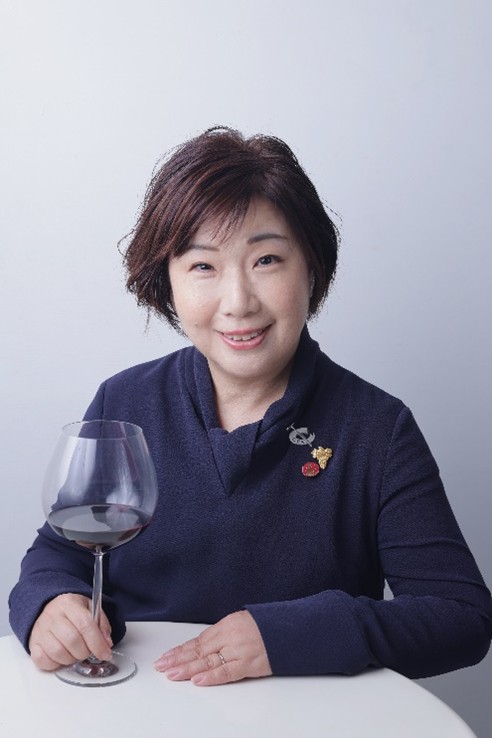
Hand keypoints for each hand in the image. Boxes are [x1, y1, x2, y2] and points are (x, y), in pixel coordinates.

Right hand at [28, 593, 112, 670]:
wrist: (48, 609)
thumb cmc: (71, 611)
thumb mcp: (90, 609)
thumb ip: (102, 625)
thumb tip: (106, 644)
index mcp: (69, 603)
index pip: (85, 625)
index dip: (97, 643)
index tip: (105, 654)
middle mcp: (52, 615)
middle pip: (72, 640)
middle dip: (85, 652)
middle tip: (88, 651)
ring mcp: (40, 630)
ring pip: (58, 652)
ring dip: (71, 659)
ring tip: (74, 653)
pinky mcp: (33, 643)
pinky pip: (43, 661)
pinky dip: (55, 664)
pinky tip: (62, 657)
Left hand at [154, 610, 271, 685]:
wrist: (291, 629)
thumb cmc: (268, 626)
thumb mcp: (243, 622)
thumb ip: (224, 635)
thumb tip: (206, 646)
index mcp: (227, 624)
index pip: (198, 640)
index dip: (181, 649)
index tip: (167, 656)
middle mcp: (230, 636)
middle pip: (199, 650)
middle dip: (178, 659)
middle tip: (162, 666)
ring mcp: (239, 651)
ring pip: (208, 661)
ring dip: (188, 668)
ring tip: (172, 674)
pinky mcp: (249, 664)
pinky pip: (226, 672)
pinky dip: (211, 677)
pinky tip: (197, 680)